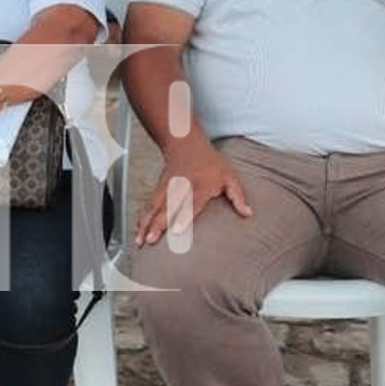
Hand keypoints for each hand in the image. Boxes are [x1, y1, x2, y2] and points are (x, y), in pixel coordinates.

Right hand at [134, 142, 251, 246]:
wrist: (185, 143)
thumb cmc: (209, 162)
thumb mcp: (228, 176)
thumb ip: (238, 196)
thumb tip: (248, 214)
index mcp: (200, 186)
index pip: (191, 203)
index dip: (183, 216)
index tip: (175, 230)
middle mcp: (180, 188)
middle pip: (167, 207)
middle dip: (157, 224)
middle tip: (150, 240)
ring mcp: (166, 188)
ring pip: (153, 207)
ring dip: (144, 224)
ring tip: (139, 241)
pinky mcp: (158, 189)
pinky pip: (148, 205)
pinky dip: (141, 219)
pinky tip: (136, 232)